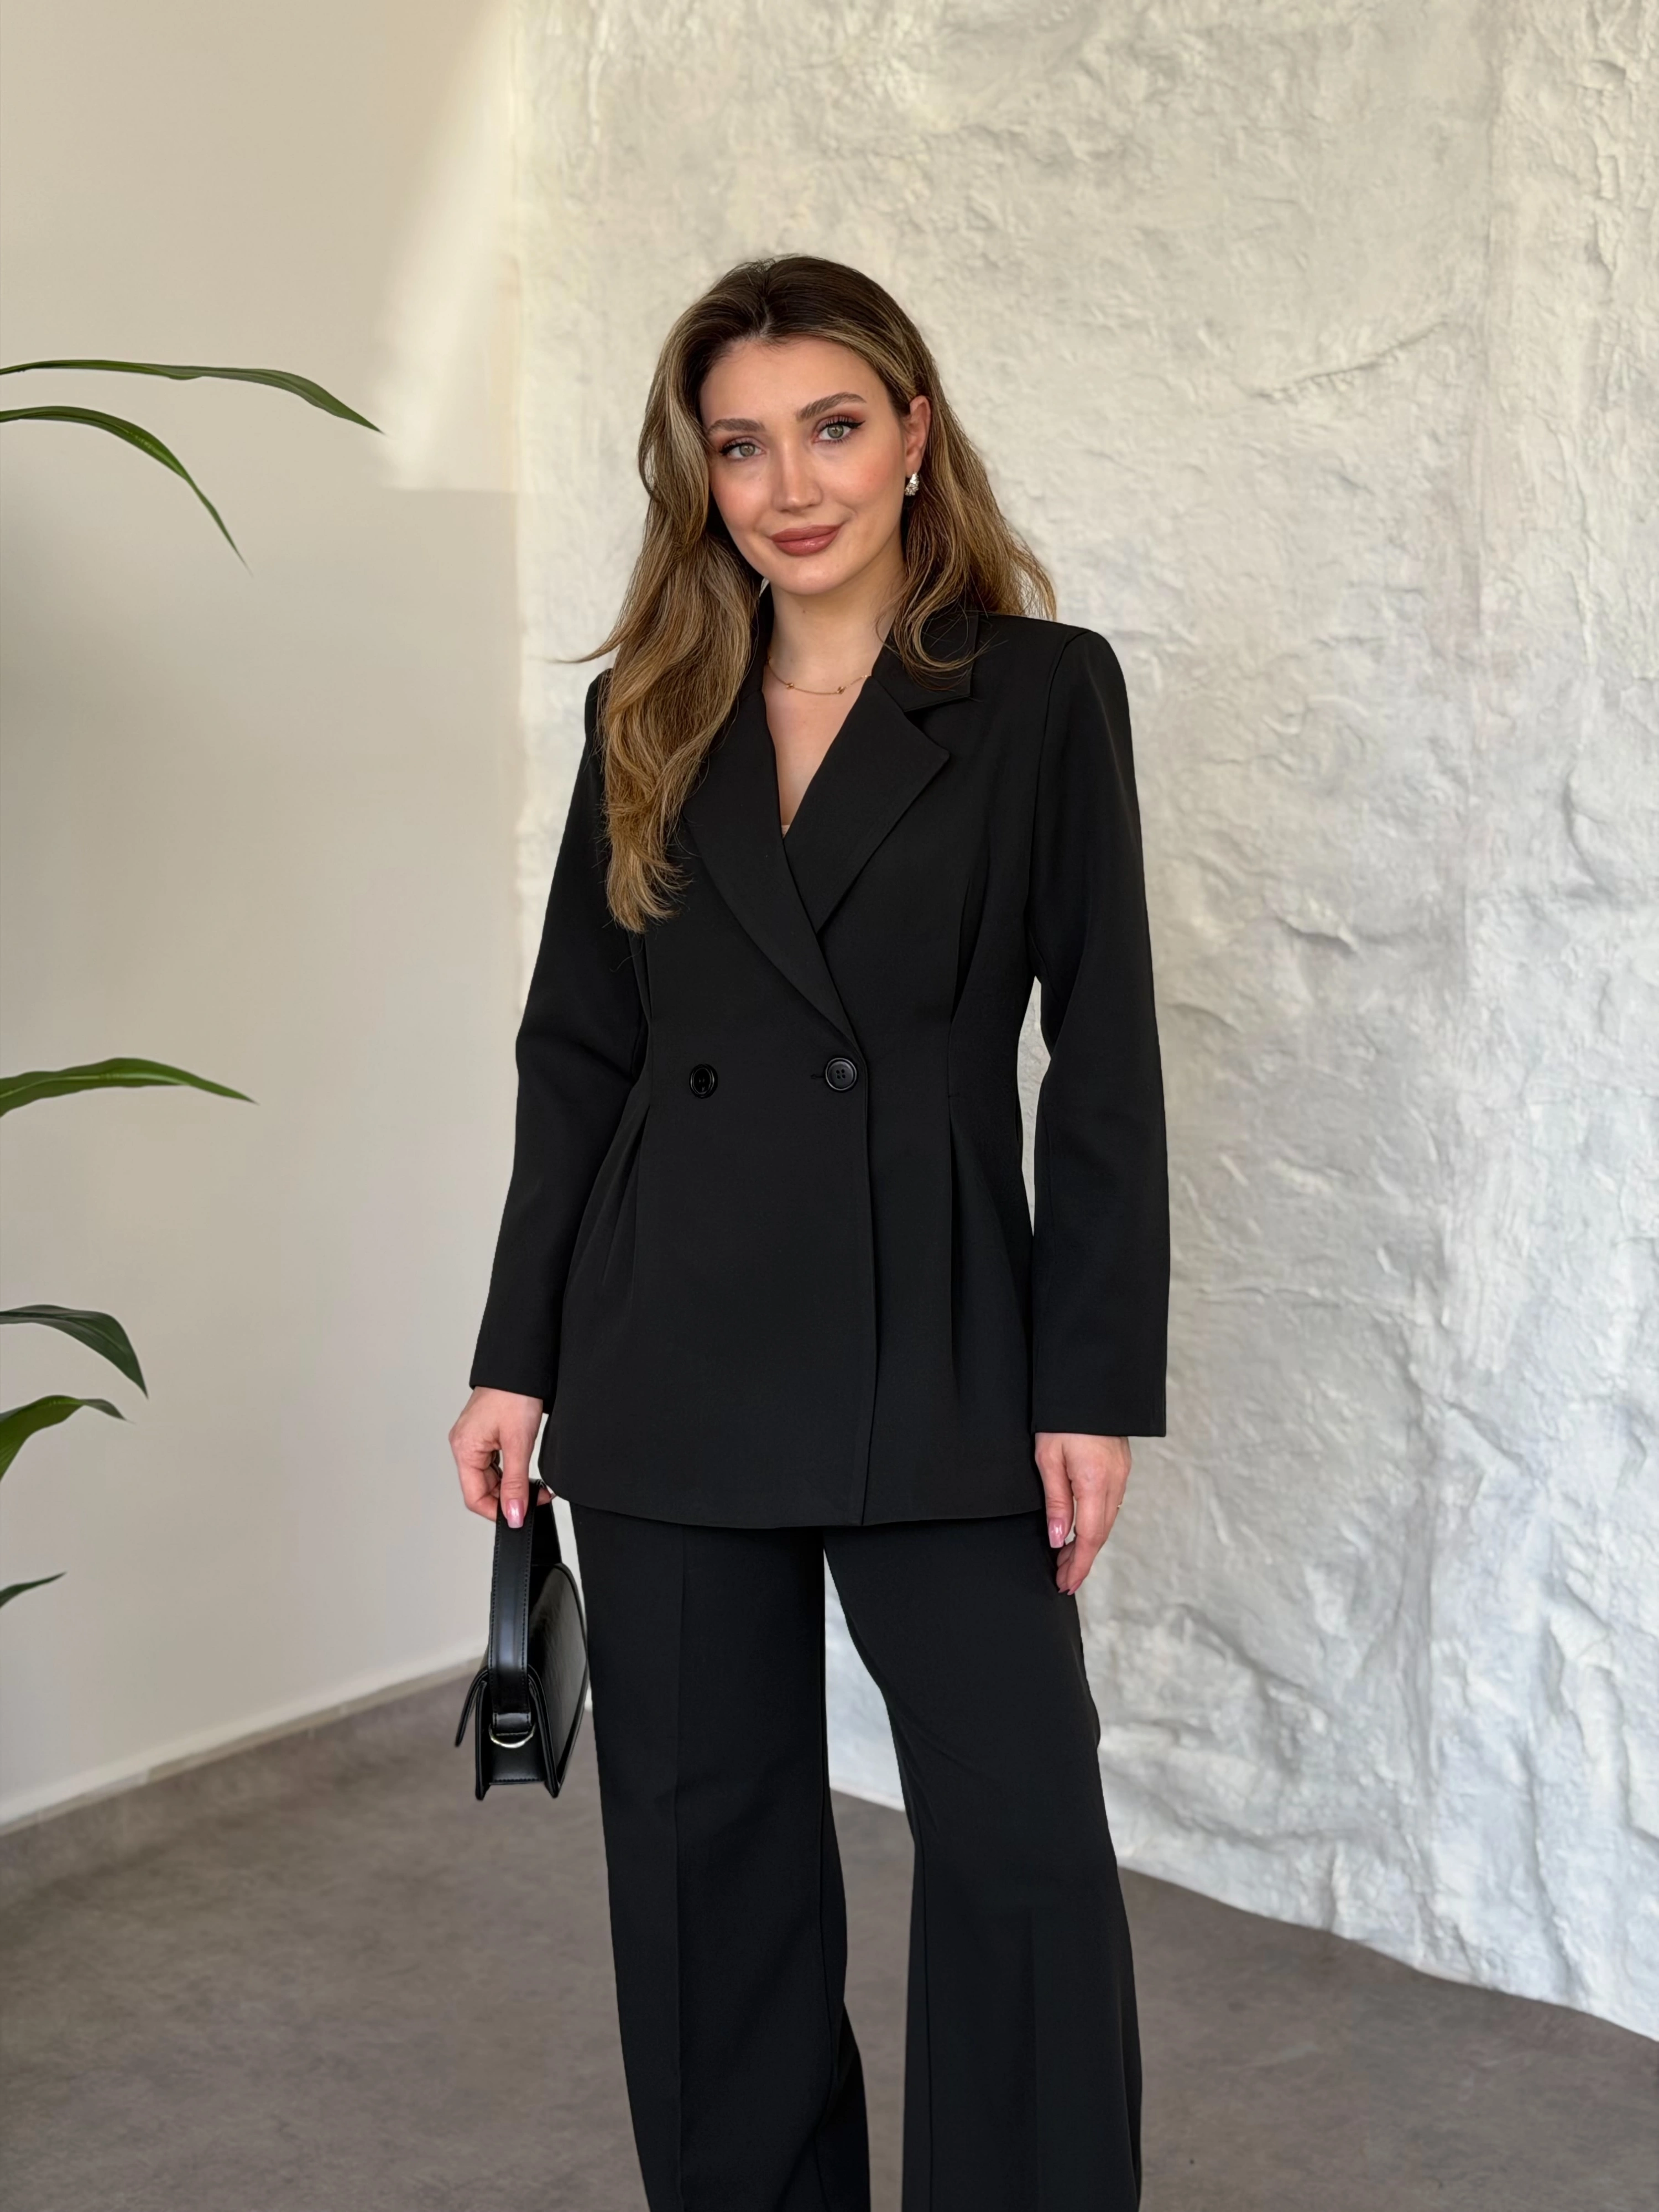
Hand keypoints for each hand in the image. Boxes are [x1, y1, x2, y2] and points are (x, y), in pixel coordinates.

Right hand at [449, 1387, 545, 1525]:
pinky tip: (526, 1472)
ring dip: (512, 1486)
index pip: (475, 1497)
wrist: (520, 1366)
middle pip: (482, 1489)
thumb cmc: (515, 1393)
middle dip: (509, 1499)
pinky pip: (494, 1463)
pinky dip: (510, 1472)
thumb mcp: (519, 1443)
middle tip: (537, 1500)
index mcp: (464, 1449)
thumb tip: (513, 1514)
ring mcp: (474, 1440)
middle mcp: (464, 1445)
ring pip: (490, 1477)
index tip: (520, 1518)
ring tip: (535, 1487)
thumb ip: (516, 1483)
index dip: (498, 1512)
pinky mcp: (485, 1434)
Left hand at [1035, 1432, 1130, 1594]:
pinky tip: (1083, 1529)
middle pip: (1102, 1533)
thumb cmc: (1062, 1418)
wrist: (1087, 1384)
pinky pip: (1111, 1504)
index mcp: (1095, 1482)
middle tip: (1064, 1580)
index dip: (1079, 1564)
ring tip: (1069, 1560)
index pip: (1090, 1537)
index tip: (1066, 1583)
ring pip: (1108, 1520)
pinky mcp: (1121, 1466)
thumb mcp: (1048, 1458)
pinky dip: (1097, 1523)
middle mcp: (1115, 1482)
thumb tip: (1059, 1539)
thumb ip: (1056, 1501)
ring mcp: (1121, 1473)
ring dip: (1089, 1543)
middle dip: (1082, 1560)